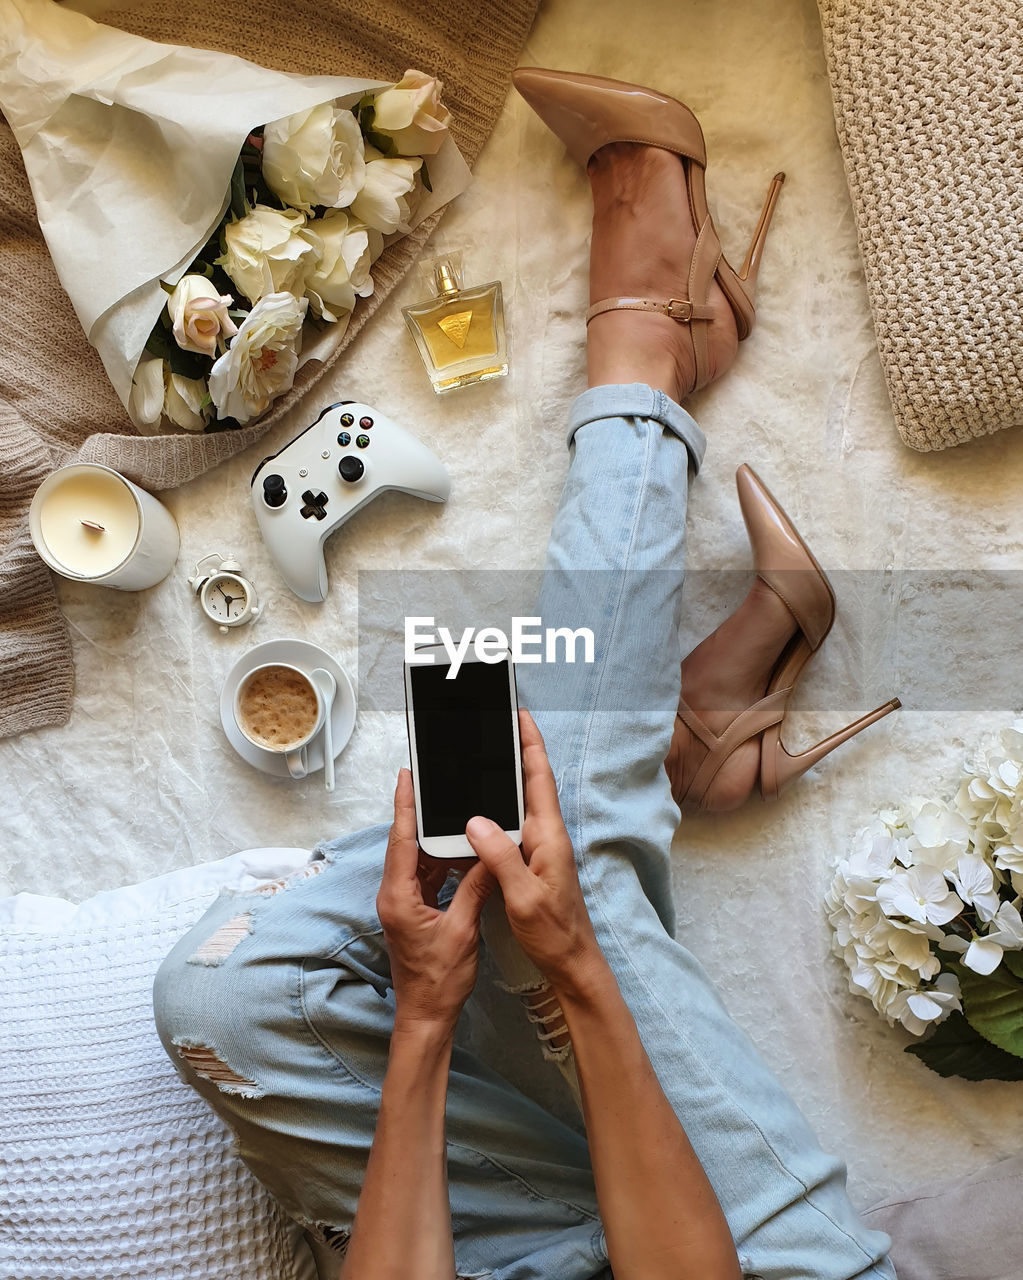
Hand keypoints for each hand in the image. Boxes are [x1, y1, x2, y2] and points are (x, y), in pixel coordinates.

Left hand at [376, 768, 494, 1033]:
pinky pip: (425, 877)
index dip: (405, 806)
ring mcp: (402, 904)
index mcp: (398, 897)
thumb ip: (474, 888)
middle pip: (407, 845)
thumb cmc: (439, 981)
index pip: (402, 840)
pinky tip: (461, 853)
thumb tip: (489, 853)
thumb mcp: (463, 930)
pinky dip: (442, 863)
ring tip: (454, 813)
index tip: (406, 777)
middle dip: (421, 815)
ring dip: (435, 841)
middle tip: (435, 786)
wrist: (426, 1015)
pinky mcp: (412, 911)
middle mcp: (394, 896)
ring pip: (417, 860)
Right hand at [465, 709, 602, 991]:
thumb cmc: (554, 933)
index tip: (519, 716)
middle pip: (530, 783)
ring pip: (521, 803)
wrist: (572, 963)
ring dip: (507, 778)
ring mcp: (541, 849)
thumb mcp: (523, 896)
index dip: (530, 745)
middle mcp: (547, 836)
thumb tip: (476, 820)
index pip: (539, 779)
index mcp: (549, 837)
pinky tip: (483, 808)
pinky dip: (500, 809)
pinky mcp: (533, 862)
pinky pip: (514, 825)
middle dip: (516, 751)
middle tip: (495, 725)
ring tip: (486, 755)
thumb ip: (501, 856)